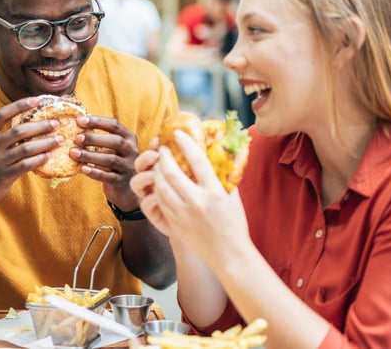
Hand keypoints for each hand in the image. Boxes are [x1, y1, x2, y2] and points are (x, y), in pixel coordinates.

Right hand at [0, 97, 60, 209]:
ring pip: (26, 148)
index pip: (2, 114)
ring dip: (45, 143)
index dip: (20, 105)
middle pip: (19, 130)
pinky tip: (49, 156)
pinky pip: (26, 165)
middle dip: (40, 126)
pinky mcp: (3, 176)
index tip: (37, 100)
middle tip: (55, 124)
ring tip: (58, 140)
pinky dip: (39, 159)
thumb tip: (25, 126)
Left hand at [70, 115, 139, 208]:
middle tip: (76, 138)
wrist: (126, 189)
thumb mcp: (112, 148)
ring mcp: (128, 167)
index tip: (79, 121)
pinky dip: (94, 172)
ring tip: (74, 153)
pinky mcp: (122, 182)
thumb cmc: (114, 162)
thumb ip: (100, 138)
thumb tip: (76, 124)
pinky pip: (108, 176)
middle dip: (94, 139)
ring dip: (90, 155)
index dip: (97, 121)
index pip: (114, 125)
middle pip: (115, 142)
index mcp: (129, 138)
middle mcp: (132, 151)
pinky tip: (82, 169)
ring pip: (111, 160)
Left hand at [143, 130, 248, 266]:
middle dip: (164, 157)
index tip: (178, 134)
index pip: (197, 161)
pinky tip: (159, 184)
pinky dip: (156, 190)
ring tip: (159, 166)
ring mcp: (182, 214)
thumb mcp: (233, 197)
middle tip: (163, 150)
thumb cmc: (234, 224)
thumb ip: (224, 176)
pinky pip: (158, 202)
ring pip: (160, 187)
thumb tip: (216, 154)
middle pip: (171, 172)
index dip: (185, 143)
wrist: (229, 255)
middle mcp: (196, 202)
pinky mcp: (174, 224)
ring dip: (156, 173)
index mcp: (214, 193)